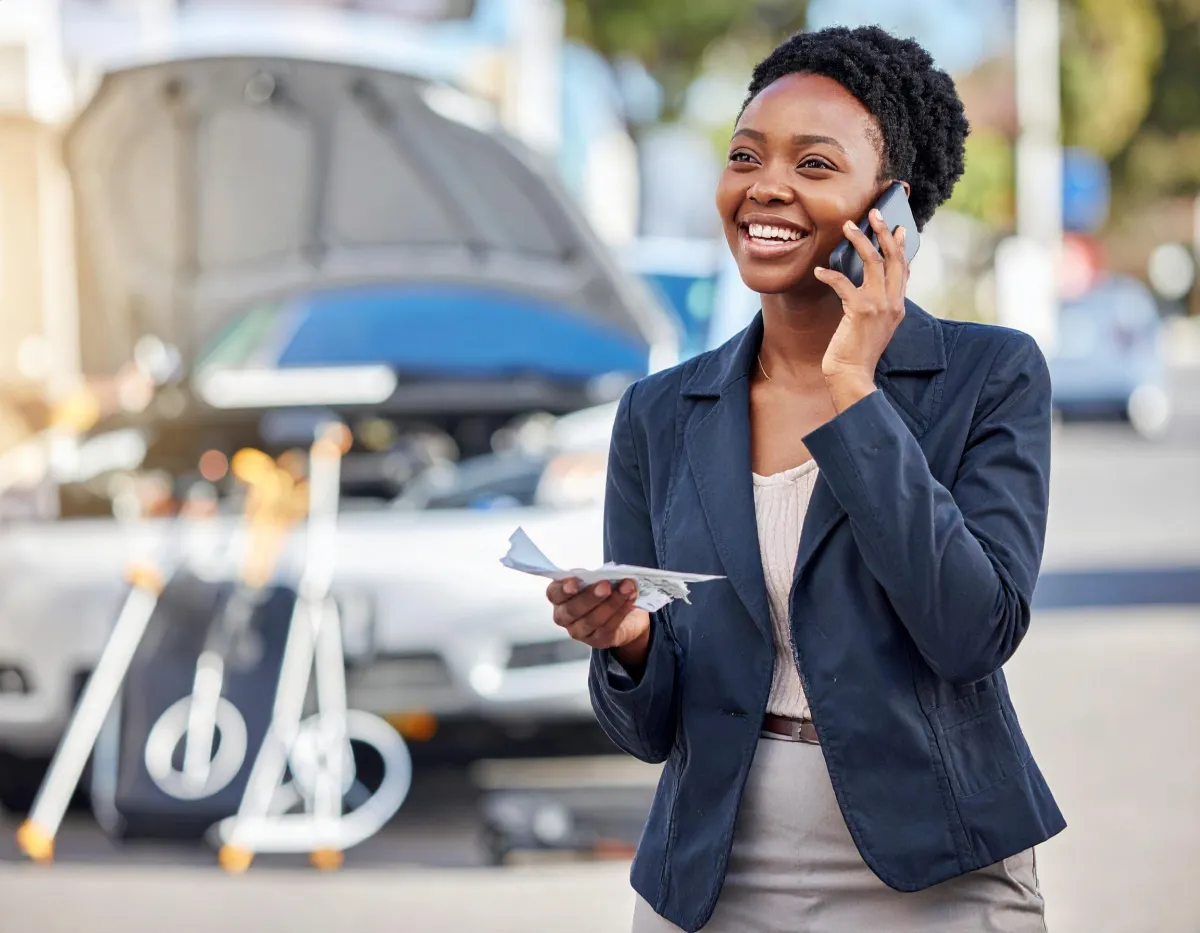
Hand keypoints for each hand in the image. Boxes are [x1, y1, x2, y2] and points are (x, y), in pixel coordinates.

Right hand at [546, 577, 649, 654]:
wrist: (625, 614)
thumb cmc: (604, 591)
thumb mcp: (596, 580)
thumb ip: (594, 577)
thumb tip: (603, 575)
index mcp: (559, 597)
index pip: (554, 594)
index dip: (563, 589)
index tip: (574, 582)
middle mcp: (564, 617)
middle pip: (572, 610)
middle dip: (590, 597)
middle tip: (606, 586)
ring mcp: (580, 632)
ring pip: (592, 620)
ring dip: (612, 603)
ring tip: (626, 589)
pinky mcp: (598, 641)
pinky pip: (608, 627)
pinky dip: (621, 612)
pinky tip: (630, 601)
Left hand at [814, 209, 908, 408]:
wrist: (852, 375)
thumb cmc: (855, 352)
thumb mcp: (872, 325)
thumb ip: (875, 304)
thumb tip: (864, 281)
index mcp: (897, 306)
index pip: (904, 269)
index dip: (901, 246)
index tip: (898, 227)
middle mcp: (893, 303)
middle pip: (894, 258)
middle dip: (884, 231)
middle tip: (874, 213)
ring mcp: (879, 306)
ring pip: (874, 262)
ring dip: (859, 240)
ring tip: (846, 227)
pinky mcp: (860, 311)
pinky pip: (844, 283)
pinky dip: (830, 274)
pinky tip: (819, 271)